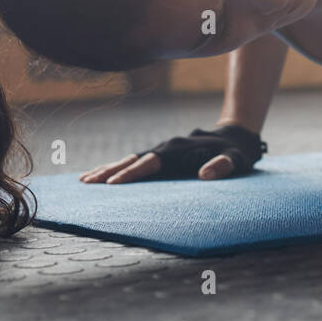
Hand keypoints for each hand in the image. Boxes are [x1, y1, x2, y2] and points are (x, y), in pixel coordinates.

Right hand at [79, 123, 266, 183]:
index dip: (131, 174)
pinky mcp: (162, 155)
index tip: (112, 184)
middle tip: (86, 183)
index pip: (150, 164)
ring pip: (129, 159)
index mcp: (178, 151)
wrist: (236, 135)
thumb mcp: (236, 160)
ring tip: (85, 180)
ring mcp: (162, 151)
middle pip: (132, 160)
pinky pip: (136, 161)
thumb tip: (205, 174)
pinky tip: (103, 175)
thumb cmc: (237, 153)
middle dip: (109, 172)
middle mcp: (166, 149)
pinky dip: (118, 167)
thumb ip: (224, 166)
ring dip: (108, 169)